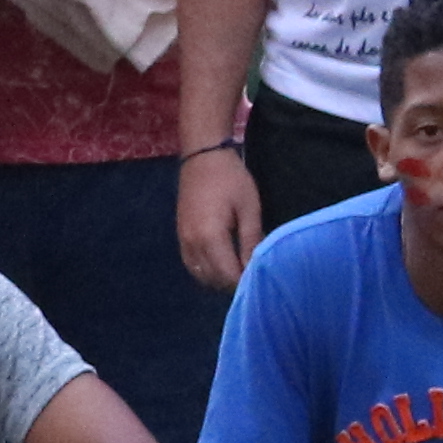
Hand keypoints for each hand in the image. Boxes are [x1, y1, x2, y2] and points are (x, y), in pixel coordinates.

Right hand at [177, 149, 262, 294]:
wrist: (202, 158)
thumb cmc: (231, 179)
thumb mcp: (249, 208)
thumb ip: (251, 241)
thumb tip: (256, 267)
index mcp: (210, 236)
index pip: (228, 275)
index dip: (245, 283)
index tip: (262, 280)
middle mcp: (192, 243)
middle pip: (213, 279)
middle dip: (233, 284)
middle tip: (254, 276)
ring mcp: (183, 241)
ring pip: (200, 275)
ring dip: (220, 279)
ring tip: (239, 270)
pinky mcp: (181, 237)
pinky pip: (192, 265)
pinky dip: (207, 271)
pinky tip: (222, 264)